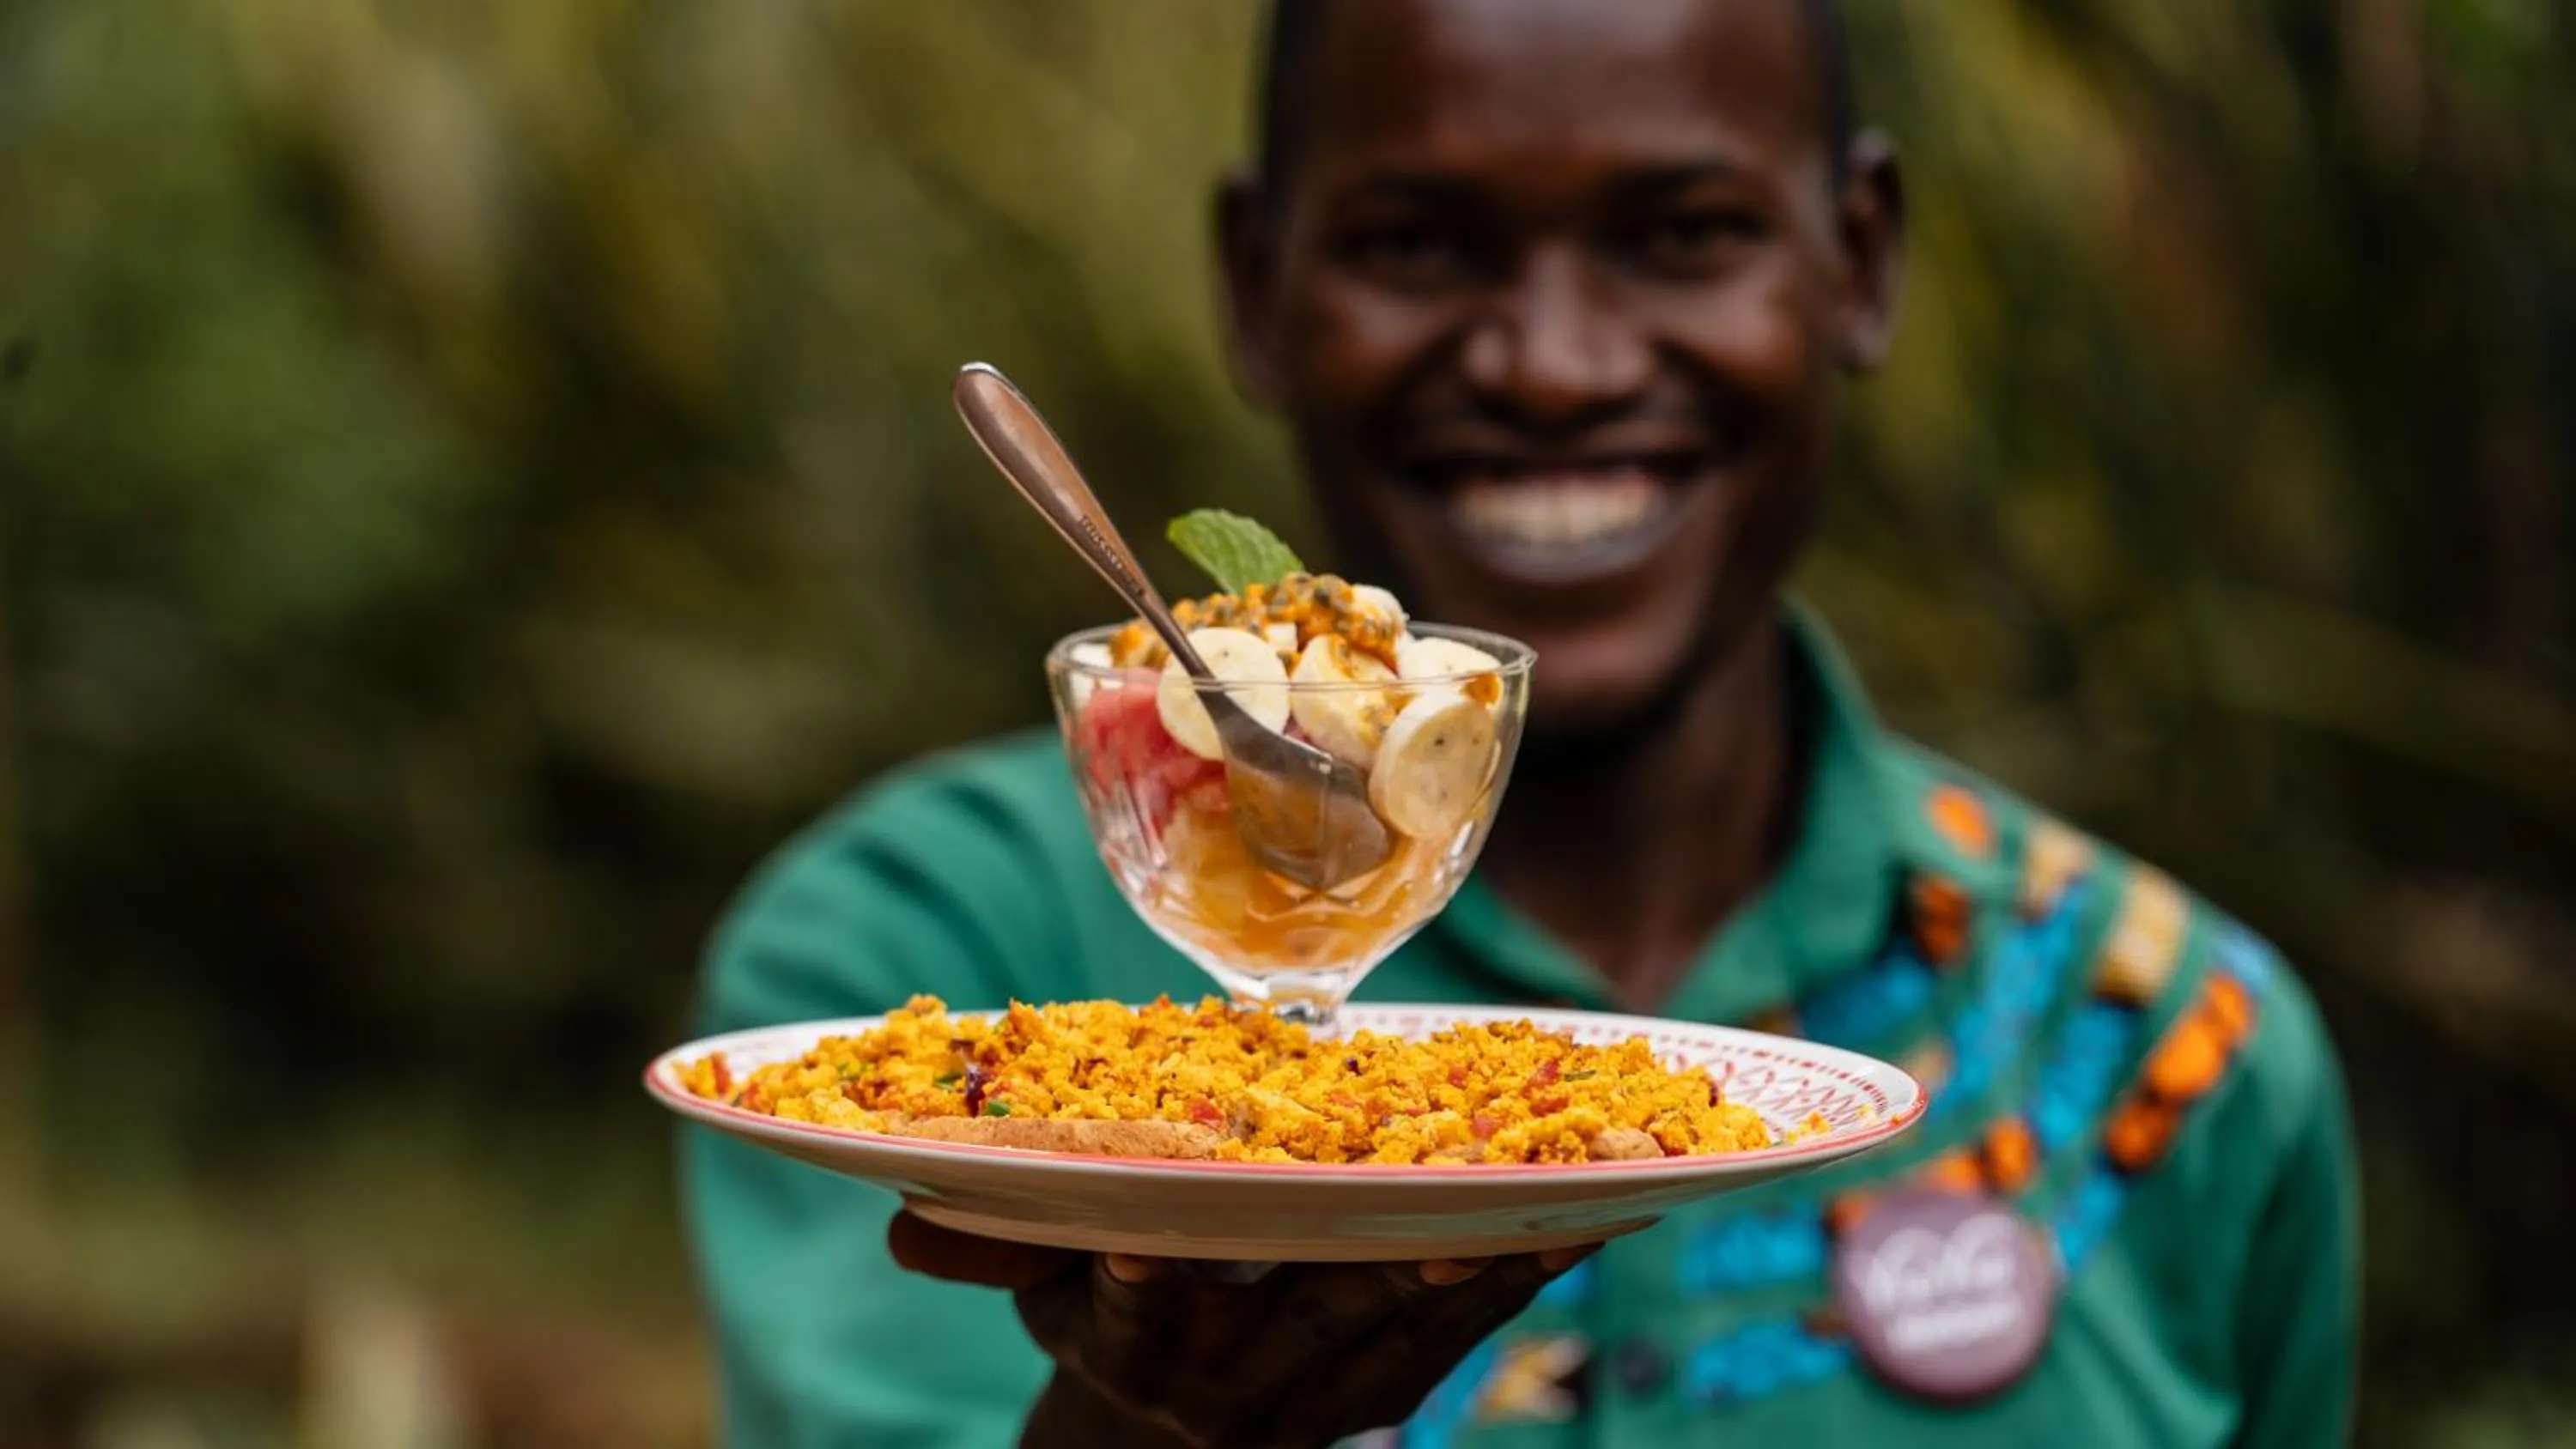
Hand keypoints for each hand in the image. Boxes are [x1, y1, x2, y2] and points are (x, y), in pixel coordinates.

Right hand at [888, 1210, 1600, 1448]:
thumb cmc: (1095, 1321)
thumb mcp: (1032, 1287)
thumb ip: (985, 1249)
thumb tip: (897, 1220)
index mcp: (1134, 1343)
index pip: (1139, 1318)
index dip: (1145, 1289)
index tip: (1149, 1253)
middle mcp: (1224, 1384)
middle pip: (1295, 1328)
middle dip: (1357, 1280)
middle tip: (1421, 1225)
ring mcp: (1311, 1395)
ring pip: (1392, 1338)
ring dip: (1460, 1282)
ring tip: (1528, 1215)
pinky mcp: (1377, 1390)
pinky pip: (1451, 1343)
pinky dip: (1509, 1286)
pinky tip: (1572, 1227)